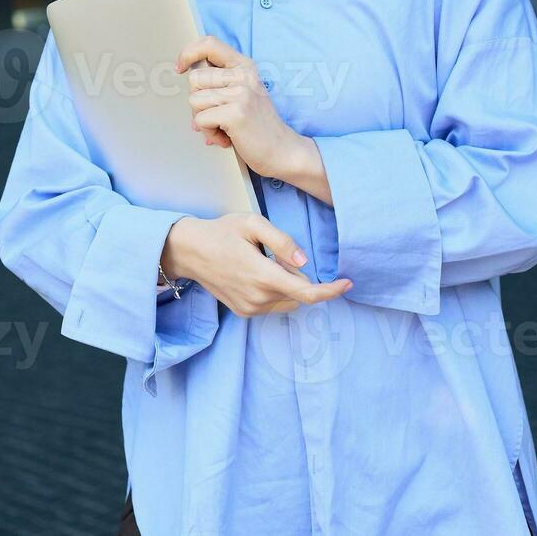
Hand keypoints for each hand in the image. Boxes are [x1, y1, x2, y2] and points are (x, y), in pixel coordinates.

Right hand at [160, 215, 351, 316]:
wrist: (189, 251)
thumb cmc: (222, 232)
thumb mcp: (253, 223)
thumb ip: (282, 242)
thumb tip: (305, 263)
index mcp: (263, 275)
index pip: (306, 292)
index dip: (330, 290)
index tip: (347, 283)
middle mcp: (258, 298)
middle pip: (299, 294)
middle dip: (299, 277)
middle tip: (275, 254)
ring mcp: (250, 308)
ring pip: (288, 301)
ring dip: (287, 285)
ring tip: (262, 262)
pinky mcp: (244, 312)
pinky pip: (273, 305)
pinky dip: (275, 291)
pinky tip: (255, 273)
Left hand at [177, 36, 326, 197]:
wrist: (282, 150)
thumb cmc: (257, 125)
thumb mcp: (243, 93)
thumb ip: (219, 82)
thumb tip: (187, 75)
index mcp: (244, 66)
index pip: (209, 44)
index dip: (188, 53)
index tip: (181, 68)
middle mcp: (243, 76)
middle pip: (194, 79)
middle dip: (197, 102)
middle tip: (215, 116)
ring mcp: (241, 93)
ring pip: (194, 101)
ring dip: (202, 120)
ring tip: (223, 127)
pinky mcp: (236, 113)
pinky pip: (200, 120)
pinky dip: (209, 133)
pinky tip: (226, 137)